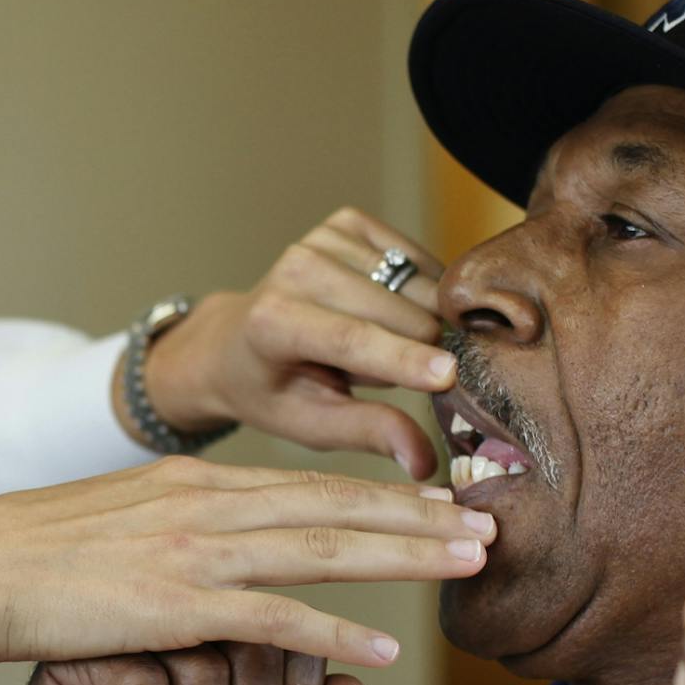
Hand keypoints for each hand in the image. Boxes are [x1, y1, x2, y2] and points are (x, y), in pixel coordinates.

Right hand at [0, 455, 491, 684]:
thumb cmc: (27, 555)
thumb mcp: (113, 519)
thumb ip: (174, 523)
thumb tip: (213, 533)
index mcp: (193, 483)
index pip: (308, 483)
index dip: (384, 491)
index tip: (442, 498)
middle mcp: (204, 504)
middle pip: (334, 505)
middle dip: (420, 514)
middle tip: (492, 521)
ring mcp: (192, 551)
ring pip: (322, 548)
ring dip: (405, 555)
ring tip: (469, 561)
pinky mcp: (173, 603)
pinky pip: (274, 620)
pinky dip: (334, 634)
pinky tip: (384, 650)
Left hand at [138, 207, 452, 476]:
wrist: (233, 341)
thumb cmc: (272, 390)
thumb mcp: (310, 424)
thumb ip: (368, 433)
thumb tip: (424, 462)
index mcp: (273, 322)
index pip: (351, 339)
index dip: (403, 359)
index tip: (450, 377)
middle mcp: (296, 267)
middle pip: (402, 315)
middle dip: (413, 352)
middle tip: (371, 373)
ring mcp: (323, 238)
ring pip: (419, 288)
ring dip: (415, 324)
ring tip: (372, 342)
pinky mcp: (349, 223)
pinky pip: (418, 262)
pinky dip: (417, 293)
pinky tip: (386, 311)